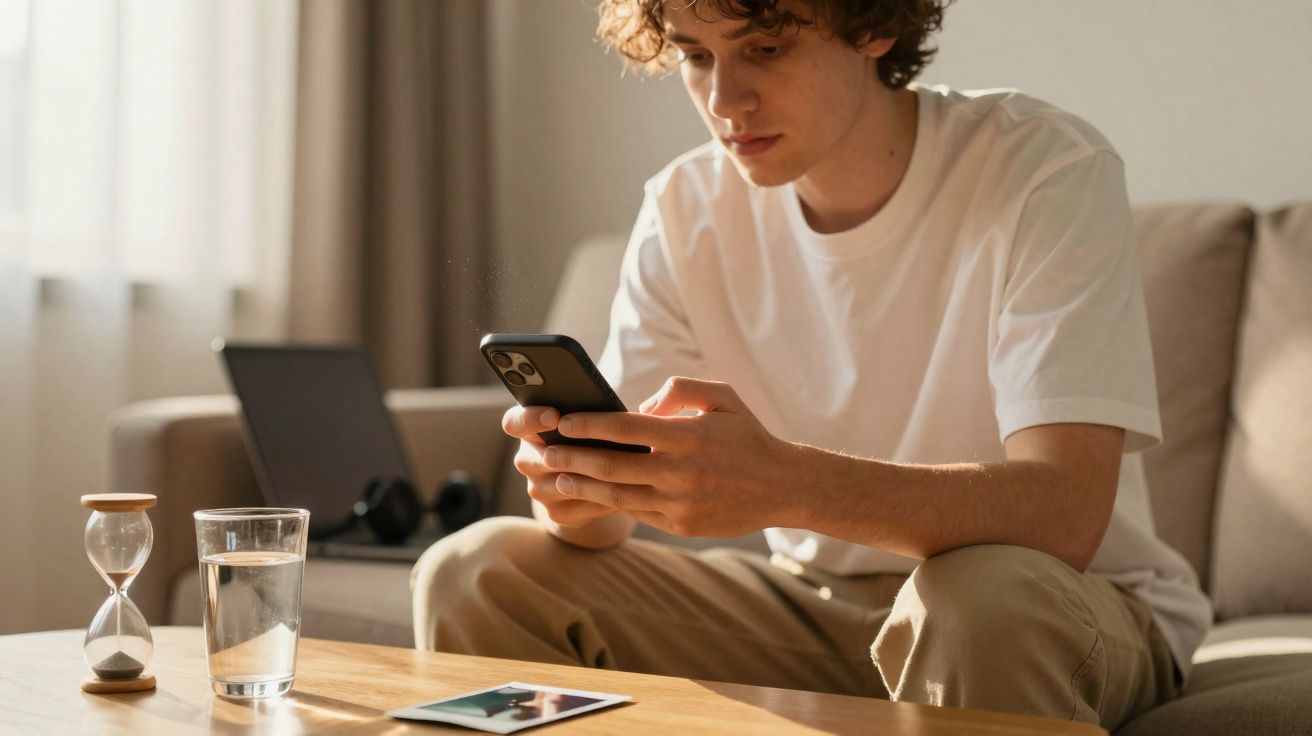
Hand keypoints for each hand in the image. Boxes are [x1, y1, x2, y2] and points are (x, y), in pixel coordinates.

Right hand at [501, 405, 618, 527]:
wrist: (590, 480)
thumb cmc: (591, 437)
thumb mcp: (585, 422)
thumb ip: (587, 412)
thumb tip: (607, 410)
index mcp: (529, 430)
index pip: (514, 423)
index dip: (530, 419)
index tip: (554, 415)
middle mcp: (526, 460)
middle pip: (534, 458)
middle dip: (565, 454)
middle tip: (592, 448)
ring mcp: (539, 490)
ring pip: (561, 484)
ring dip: (590, 477)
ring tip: (621, 468)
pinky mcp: (556, 513)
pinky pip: (581, 505)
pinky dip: (604, 496)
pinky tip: (627, 489)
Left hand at [543, 377, 796, 536]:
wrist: (782, 486)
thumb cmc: (747, 436)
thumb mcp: (722, 397)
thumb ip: (680, 390)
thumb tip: (642, 406)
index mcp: (687, 436)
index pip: (624, 427)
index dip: (588, 424)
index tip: (563, 421)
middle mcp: (680, 472)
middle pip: (611, 466)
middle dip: (572, 458)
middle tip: (546, 452)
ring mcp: (679, 503)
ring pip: (617, 495)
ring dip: (582, 486)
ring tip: (557, 478)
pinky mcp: (681, 525)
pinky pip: (637, 512)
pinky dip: (610, 503)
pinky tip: (591, 494)